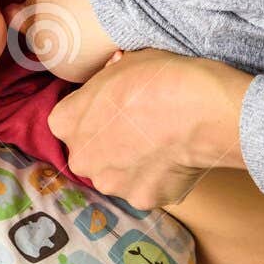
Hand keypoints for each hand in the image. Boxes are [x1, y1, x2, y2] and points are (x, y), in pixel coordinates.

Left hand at [47, 49, 250, 209]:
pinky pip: (148, 189)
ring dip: (133, 167)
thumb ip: (107, 79)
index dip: (93, 114)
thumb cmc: (158, 79)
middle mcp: (80, 158)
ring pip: (117, 176)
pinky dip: (160, 180)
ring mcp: (110, 183)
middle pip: (90, 153)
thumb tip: (114, 73)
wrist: (199, 110)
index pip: (69, 121)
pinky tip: (177, 162)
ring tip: (161, 147)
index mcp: (64, 121)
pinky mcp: (142, 200)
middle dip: (110, 146)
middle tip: (139, 131)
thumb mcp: (122, 64)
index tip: (114, 110)